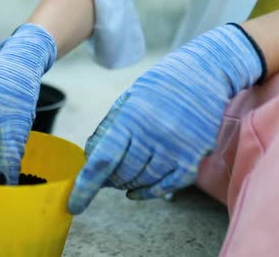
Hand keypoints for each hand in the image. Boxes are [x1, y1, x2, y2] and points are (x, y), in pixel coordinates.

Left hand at [69, 24, 263, 213]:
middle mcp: (154, 136)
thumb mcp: (126, 101)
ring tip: (122, 176)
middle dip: (108, 179)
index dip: (86, 187)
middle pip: (122, 174)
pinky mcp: (193, 157)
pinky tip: (136, 190)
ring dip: (126, 184)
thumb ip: (108, 130)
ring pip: (142, 182)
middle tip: (106, 173)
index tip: (74, 205)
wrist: (203, 74)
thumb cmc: (158, 87)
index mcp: (131, 119)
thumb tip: (90, 160)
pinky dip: (148, 192)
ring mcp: (176, 148)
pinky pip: (166, 186)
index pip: (103, 161)